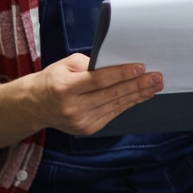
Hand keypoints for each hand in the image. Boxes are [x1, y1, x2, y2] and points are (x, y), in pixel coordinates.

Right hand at [29, 54, 161, 136]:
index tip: (141, 68)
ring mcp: (80, 121)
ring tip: (155, 86)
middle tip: (157, 77)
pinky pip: (112, 114)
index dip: (121, 74)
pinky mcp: (87, 129)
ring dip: (138, 95)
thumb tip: (117, 64)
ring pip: (115, 106)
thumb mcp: (66, 64)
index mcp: (65, 87)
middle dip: (137, 85)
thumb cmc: (53, 79)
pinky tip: (140, 96)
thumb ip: (90, 64)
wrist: (34, 105)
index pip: (99, 80)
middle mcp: (72, 107)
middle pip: (111, 95)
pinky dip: (128, 104)